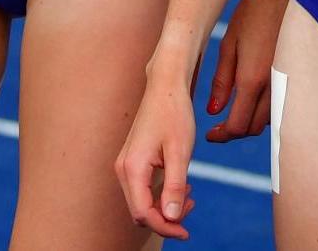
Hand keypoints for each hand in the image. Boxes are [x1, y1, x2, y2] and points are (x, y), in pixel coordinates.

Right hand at [115, 70, 197, 239]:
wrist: (166, 86)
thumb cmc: (174, 114)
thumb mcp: (180, 151)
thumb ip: (174, 187)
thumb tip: (171, 218)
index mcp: (132, 168)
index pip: (143, 213)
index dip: (165, 227)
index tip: (186, 231)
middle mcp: (124, 168)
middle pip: (140, 211)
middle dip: (166, 218)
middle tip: (193, 207)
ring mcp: (126, 165)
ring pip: (142, 202)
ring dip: (165, 206)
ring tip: (191, 196)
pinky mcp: (133, 161)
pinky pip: (144, 189)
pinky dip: (162, 194)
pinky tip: (182, 186)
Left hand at [205, 0, 286, 141]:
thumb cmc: (252, 13)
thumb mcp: (229, 44)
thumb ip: (222, 81)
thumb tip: (214, 111)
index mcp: (252, 80)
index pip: (237, 126)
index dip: (222, 135)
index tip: (209, 134)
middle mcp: (273, 87)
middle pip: (253, 128)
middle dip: (234, 131)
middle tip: (218, 125)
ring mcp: (287, 83)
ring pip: (267, 120)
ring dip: (250, 122)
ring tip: (233, 111)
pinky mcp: (295, 77)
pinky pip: (279, 106)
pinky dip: (263, 110)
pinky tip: (252, 97)